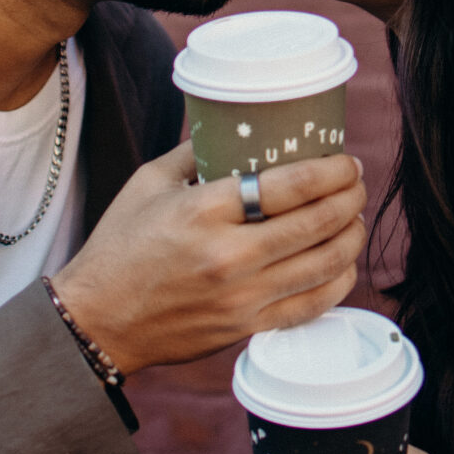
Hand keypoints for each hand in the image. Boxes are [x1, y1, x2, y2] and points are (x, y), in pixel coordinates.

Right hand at [54, 142, 365, 372]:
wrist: (97, 320)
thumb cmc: (119, 247)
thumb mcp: (148, 184)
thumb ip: (194, 153)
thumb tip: (229, 127)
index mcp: (204, 212)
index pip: (289, 186)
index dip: (330, 172)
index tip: (346, 162)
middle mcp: (229, 255)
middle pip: (316, 222)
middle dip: (350, 198)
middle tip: (356, 184)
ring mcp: (241, 296)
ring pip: (323, 264)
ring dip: (351, 237)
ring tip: (354, 219)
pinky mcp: (246, 327)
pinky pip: (310, 305)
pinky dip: (337, 282)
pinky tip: (342, 264)